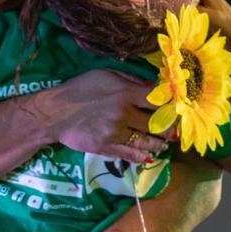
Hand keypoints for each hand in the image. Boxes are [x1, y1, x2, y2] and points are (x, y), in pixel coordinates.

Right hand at [38, 68, 172, 163]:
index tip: (176, 107)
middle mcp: (124, 114)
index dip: (170, 104)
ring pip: (147, 142)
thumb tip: (152, 87)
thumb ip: (130, 80)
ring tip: (165, 143)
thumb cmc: (79, 89)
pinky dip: (143, 156)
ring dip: (160, 143)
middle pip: (157, 124)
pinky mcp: (107, 148)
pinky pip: (131, 154)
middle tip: (175, 129)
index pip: (158, 100)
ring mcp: (116, 134)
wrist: (54, 113)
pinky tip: (149, 155)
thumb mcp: (105, 75)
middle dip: (169, 127)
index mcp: (125, 93)